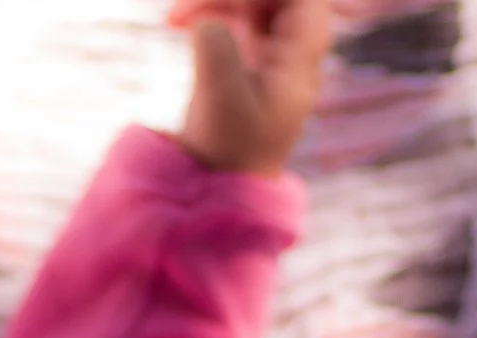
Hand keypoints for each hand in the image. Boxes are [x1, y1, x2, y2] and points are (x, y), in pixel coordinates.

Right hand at [170, 0, 331, 175]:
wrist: (222, 181)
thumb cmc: (230, 148)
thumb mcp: (221, 98)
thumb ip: (216, 47)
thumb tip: (206, 19)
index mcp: (302, 56)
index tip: (224, 3)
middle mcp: (294, 46)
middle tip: (183, 11)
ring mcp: (273, 46)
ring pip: (249, 0)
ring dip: (212, 2)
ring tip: (174, 18)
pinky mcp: (249, 51)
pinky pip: (233, 11)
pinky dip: (206, 10)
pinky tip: (176, 23)